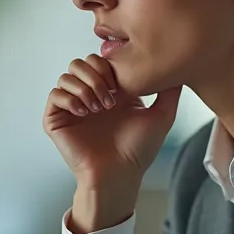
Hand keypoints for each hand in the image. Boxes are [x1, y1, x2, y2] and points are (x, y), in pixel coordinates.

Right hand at [43, 55, 181, 230]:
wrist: (119, 174)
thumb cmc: (138, 151)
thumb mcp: (161, 116)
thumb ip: (169, 91)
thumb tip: (179, 69)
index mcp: (110, 91)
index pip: (100, 59)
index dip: (109, 65)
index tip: (121, 86)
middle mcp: (89, 95)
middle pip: (80, 63)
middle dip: (95, 74)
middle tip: (110, 97)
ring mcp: (72, 107)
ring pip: (66, 76)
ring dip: (84, 87)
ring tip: (99, 108)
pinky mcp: (56, 120)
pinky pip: (55, 95)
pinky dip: (70, 98)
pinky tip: (84, 113)